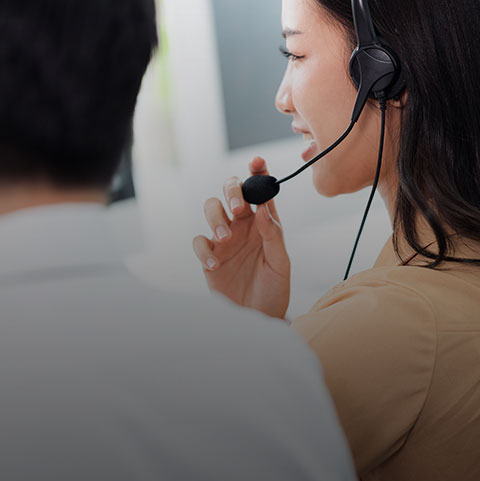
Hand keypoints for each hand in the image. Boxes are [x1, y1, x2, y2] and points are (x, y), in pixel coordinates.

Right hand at [193, 157, 290, 318]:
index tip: (257, 161)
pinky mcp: (209, 257)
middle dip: (232, 191)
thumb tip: (263, 207)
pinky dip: (204, 250)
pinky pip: (199, 242)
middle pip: (231, 191)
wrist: (258, 319)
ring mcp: (224, 240)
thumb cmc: (274, 290)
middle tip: (238, 208)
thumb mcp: (280, 263)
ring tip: (225, 238)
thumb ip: (272, 234)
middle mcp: (243, 226)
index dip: (258, 173)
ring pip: (211, 209)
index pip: (260, 191)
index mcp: (263, 223)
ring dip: (216, 218)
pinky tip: (215, 265)